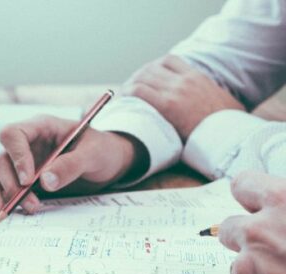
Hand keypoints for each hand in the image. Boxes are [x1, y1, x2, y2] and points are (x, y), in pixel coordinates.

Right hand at [0, 115, 147, 214]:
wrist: (108, 162)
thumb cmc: (102, 150)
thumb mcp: (93, 154)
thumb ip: (70, 165)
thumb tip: (45, 182)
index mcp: (42, 127)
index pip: (14, 135)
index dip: (16, 157)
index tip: (27, 180)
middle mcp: (27, 143)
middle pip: (2, 159)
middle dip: (10, 184)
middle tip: (28, 204)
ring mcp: (21, 160)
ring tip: (2, 212)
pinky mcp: (21, 176)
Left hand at [122, 55, 244, 138]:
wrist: (230, 135)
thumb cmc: (227, 126)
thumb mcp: (222, 103)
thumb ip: (208, 98)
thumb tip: (208, 106)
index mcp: (197, 77)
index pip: (169, 60)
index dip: (153, 67)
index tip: (146, 77)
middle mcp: (185, 80)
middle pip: (151, 68)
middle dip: (137, 77)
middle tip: (127, 89)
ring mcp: (176, 90)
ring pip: (142, 77)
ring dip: (129, 85)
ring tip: (122, 96)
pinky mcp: (167, 105)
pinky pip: (139, 91)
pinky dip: (127, 93)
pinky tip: (122, 101)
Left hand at [218, 171, 285, 273]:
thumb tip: (285, 206)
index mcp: (283, 201)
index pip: (243, 185)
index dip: (250, 196)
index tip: (255, 205)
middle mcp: (258, 232)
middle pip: (229, 227)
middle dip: (247, 238)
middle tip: (277, 250)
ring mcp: (248, 269)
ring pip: (239, 266)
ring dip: (258, 272)